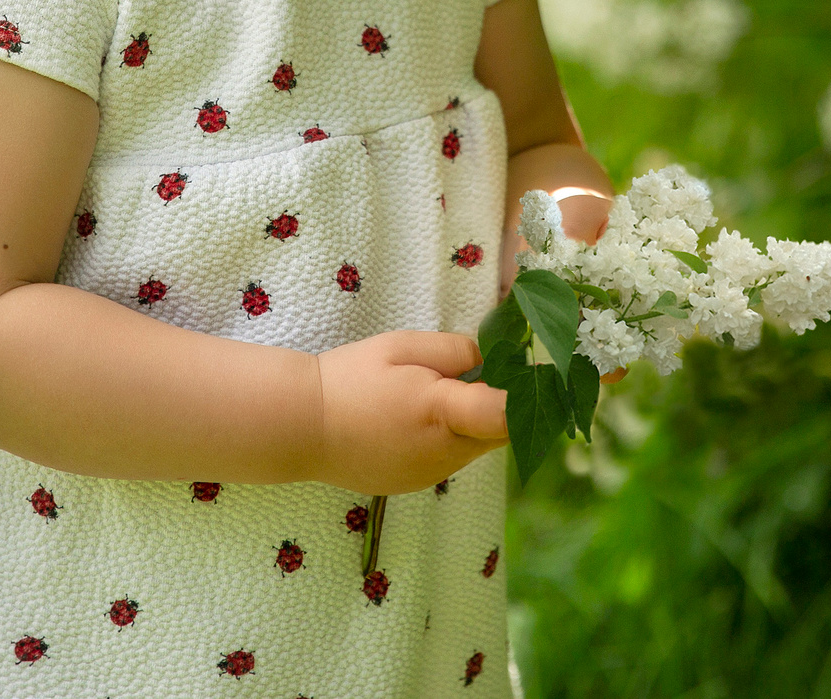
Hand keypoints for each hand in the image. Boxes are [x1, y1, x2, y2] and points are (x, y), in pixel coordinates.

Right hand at [310, 331, 508, 494]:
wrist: (300, 427)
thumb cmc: (350, 379)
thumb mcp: (402, 347)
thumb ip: (454, 350)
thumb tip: (492, 358)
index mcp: (441, 413)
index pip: (507, 414)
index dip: (527, 393)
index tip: (531, 370)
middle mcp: (443, 454)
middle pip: (500, 433)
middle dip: (500, 403)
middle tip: (484, 370)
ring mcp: (430, 475)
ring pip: (476, 447)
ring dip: (474, 421)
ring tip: (441, 391)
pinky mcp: (416, 484)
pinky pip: (451, 458)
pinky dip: (450, 437)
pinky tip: (419, 417)